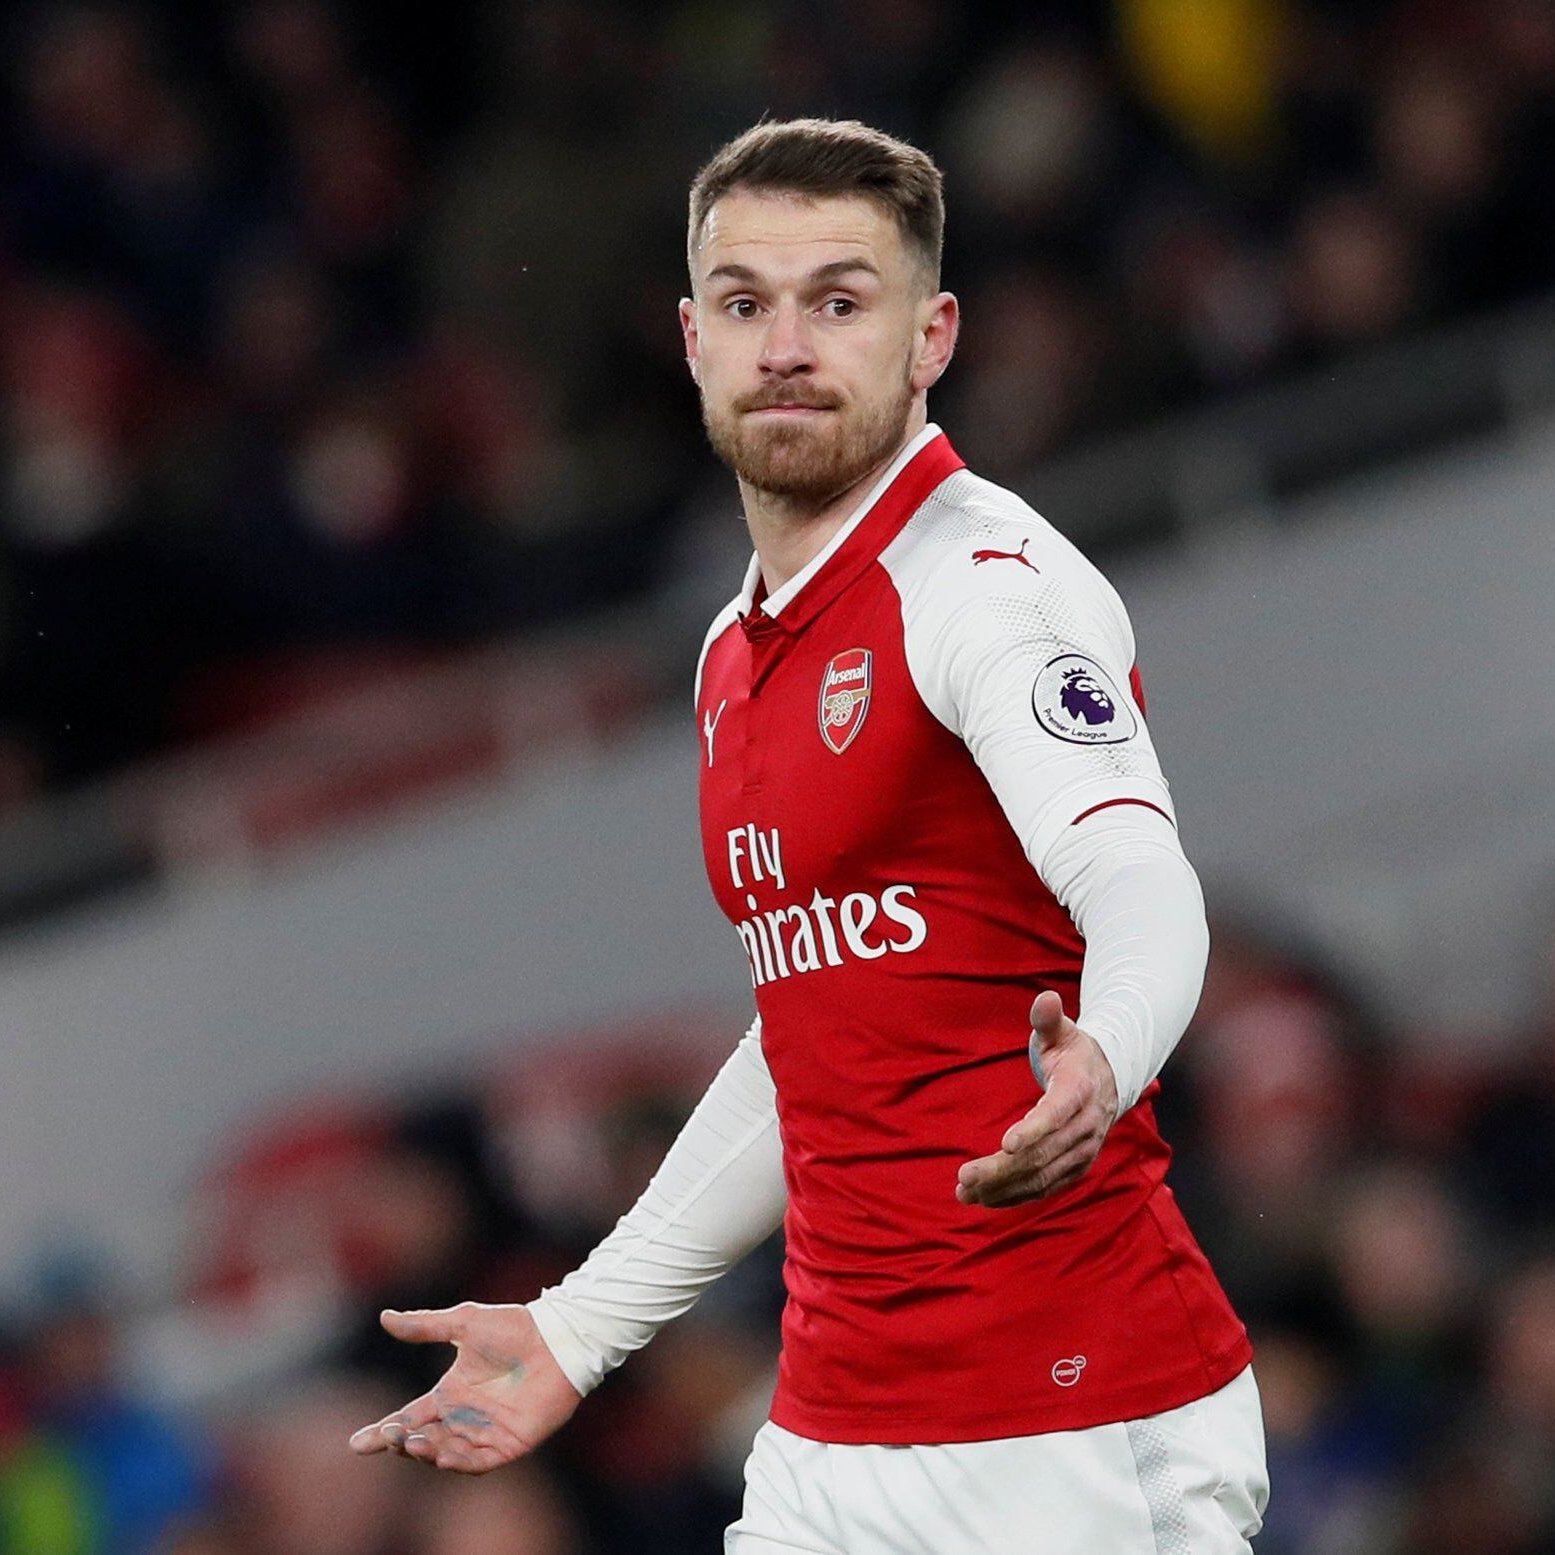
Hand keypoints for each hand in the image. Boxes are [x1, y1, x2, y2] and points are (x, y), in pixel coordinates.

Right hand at [348, 1301, 581, 1473]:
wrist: (558, 1337)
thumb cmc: (514, 1327)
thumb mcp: (465, 1322)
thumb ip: (425, 1326)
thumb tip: (384, 1317)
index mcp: (450, 1393)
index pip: (409, 1418)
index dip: (383, 1432)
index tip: (356, 1443)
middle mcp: (464, 1417)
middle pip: (423, 1440)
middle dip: (402, 1443)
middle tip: (390, 1436)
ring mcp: (486, 1433)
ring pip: (447, 1453)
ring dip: (427, 1453)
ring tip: (411, 1444)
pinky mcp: (510, 1444)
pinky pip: (480, 1462)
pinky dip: (460, 1463)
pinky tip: (443, 1457)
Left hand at [955, 990, 1118, 1208]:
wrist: (1110, 1080)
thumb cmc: (1074, 1052)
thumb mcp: (1063, 1032)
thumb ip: (1049, 1019)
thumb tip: (1046, 998)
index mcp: (1080, 1090)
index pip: (1057, 1113)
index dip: (1033, 1130)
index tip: (1005, 1144)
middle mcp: (1085, 1127)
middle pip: (1044, 1153)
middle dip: (1003, 1169)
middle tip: (964, 1176)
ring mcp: (1082, 1151)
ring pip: (1042, 1176)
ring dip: (1003, 1188)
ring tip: (964, 1192)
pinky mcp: (1074, 1167)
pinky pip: (1045, 1187)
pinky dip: (1015, 1196)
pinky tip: (984, 1200)